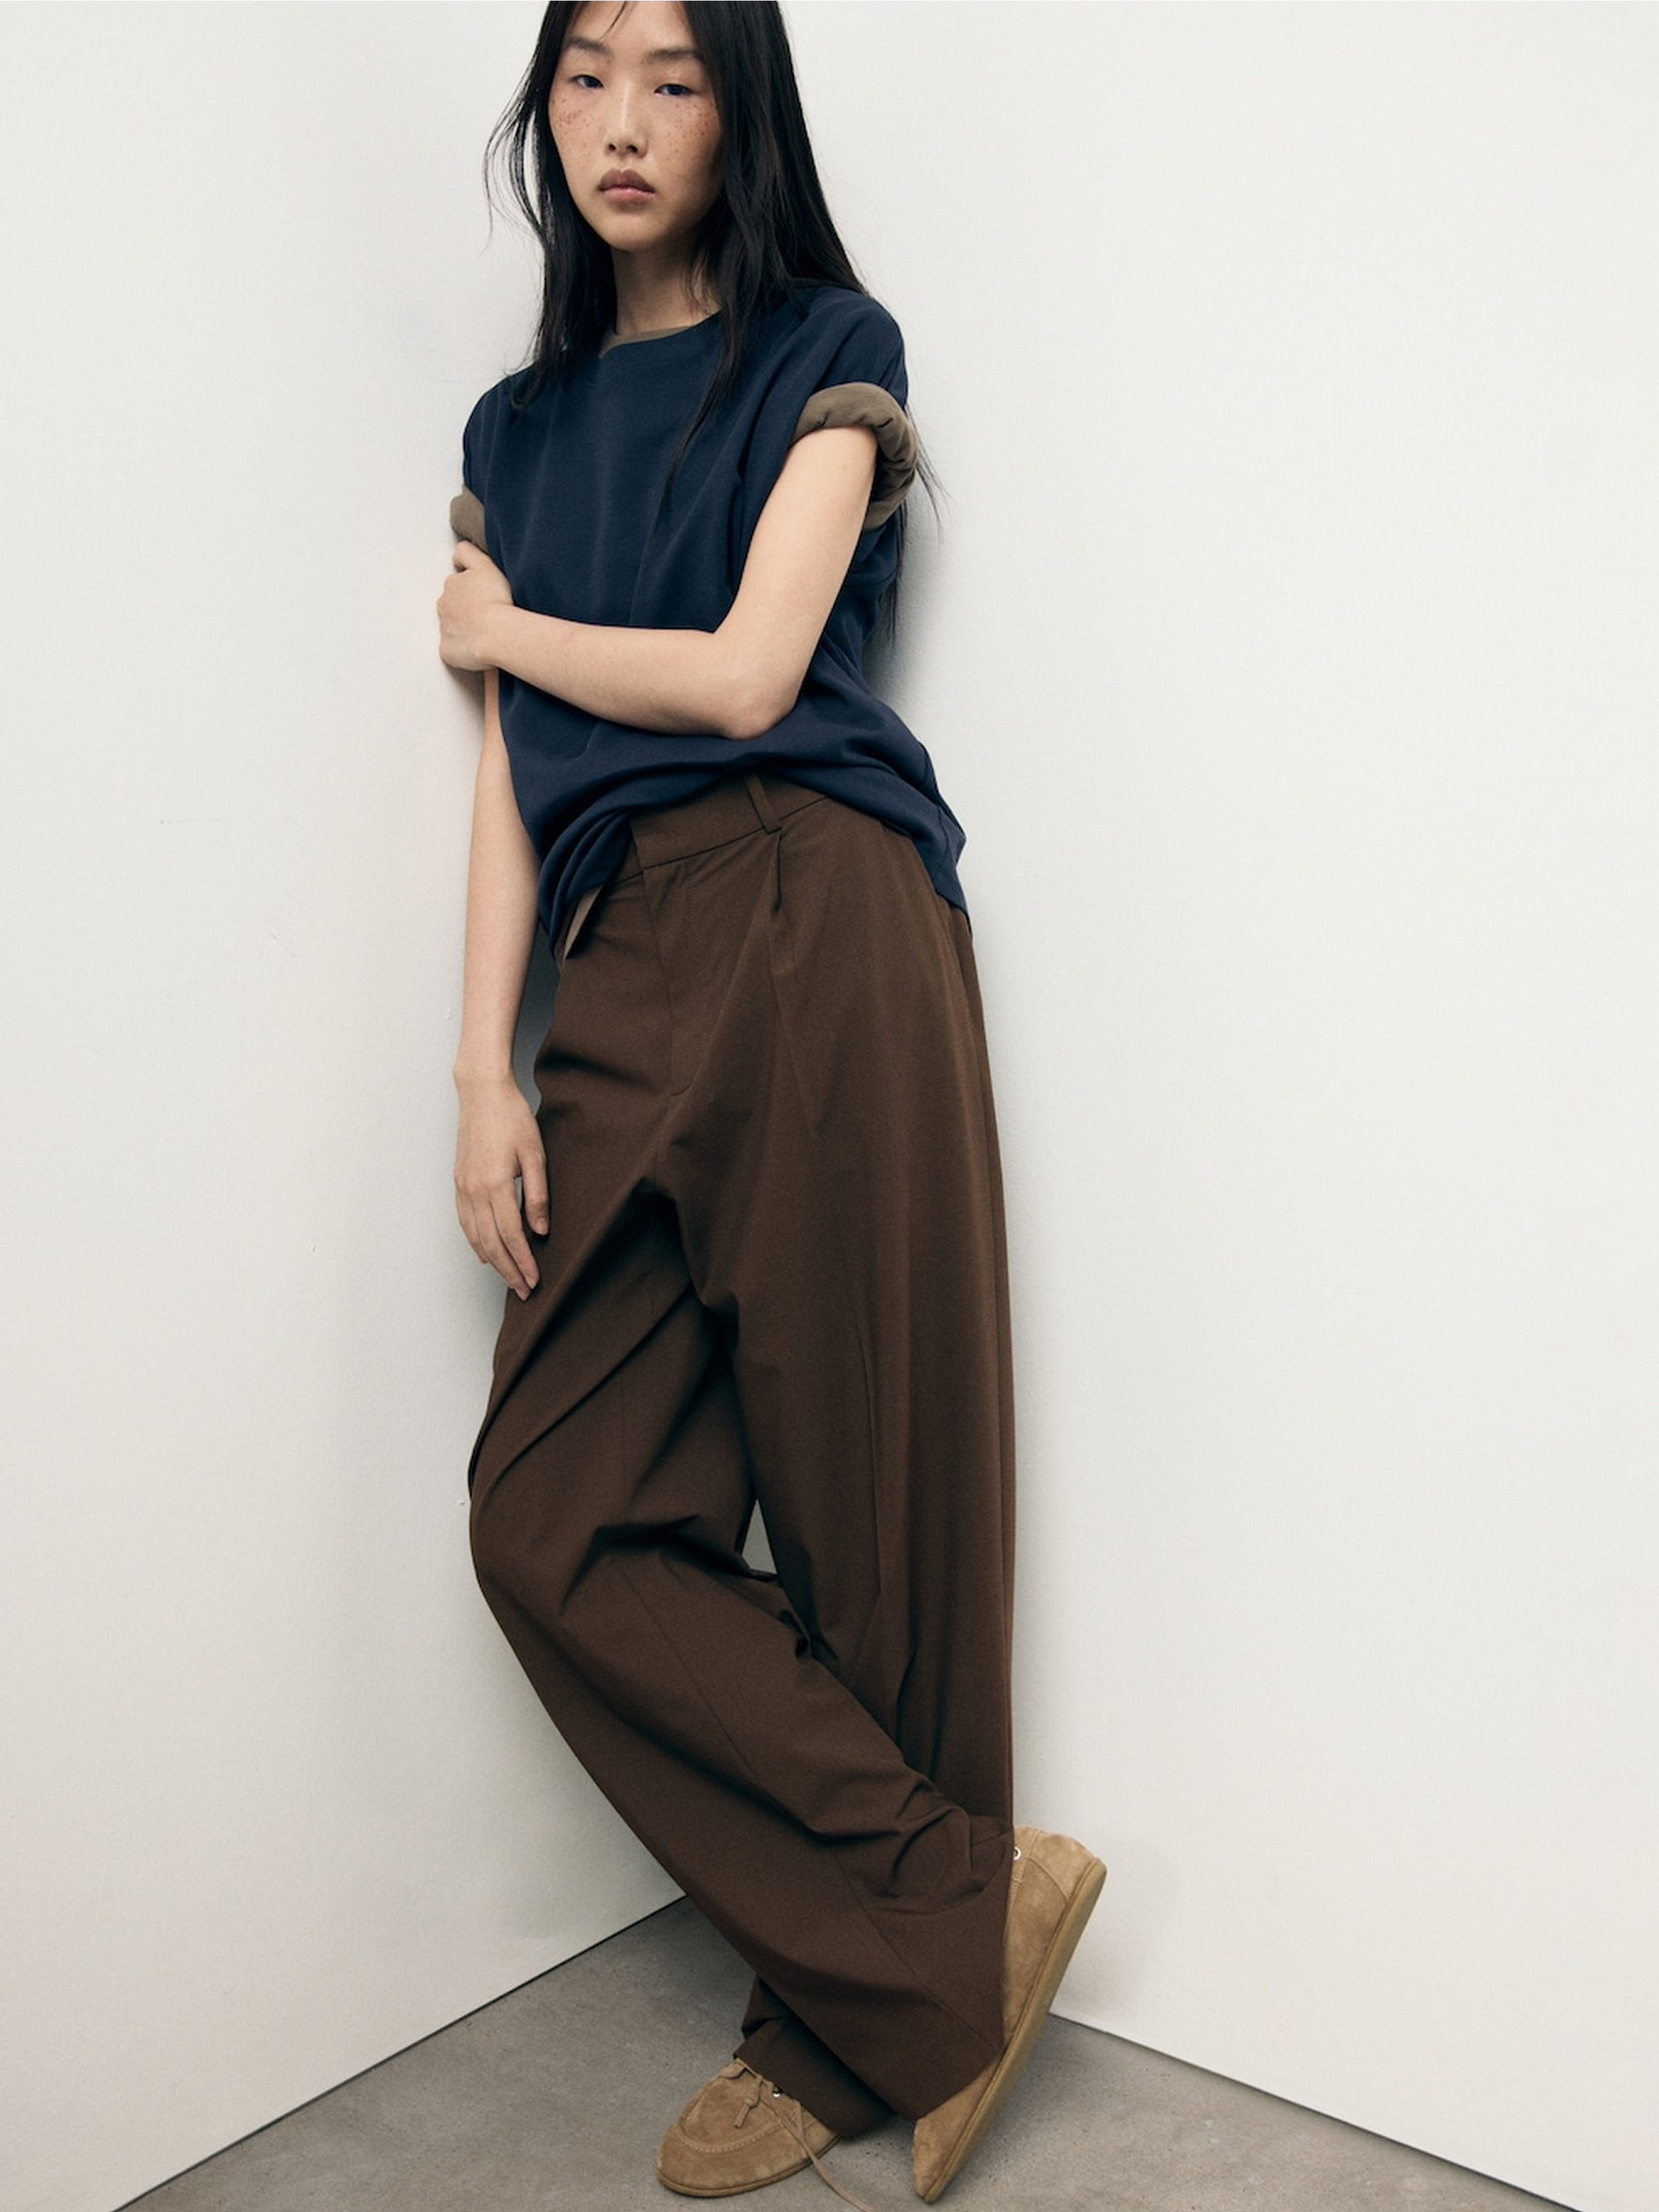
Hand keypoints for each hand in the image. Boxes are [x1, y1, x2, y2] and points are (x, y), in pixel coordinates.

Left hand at [438, 541, 513, 670]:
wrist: (498, 634)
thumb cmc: (495, 601)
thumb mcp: (483, 564)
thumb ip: (467, 552)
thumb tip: (457, 554)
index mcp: (452, 586)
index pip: (457, 585)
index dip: (470, 590)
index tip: (483, 596)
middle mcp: (443, 607)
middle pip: (452, 607)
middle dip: (465, 610)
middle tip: (486, 616)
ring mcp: (444, 630)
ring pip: (453, 628)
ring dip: (465, 630)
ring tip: (486, 634)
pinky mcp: (447, 651)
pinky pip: (454, 651)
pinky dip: (464, 651)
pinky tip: (481, 650)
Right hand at [453, 1072, 549, 1299]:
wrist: (481, 1093)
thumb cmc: (512, 1118)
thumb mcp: (535, 1154)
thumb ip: (538, 1194)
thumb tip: (541, 1230)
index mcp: (495, 1185)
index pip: (511, 1236)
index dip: (524, 1262)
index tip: (535, 1280)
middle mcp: (474, 1191)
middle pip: (492, 1243)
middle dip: (509, 1270)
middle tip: (524, 1291)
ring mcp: (463, 1187)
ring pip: (475, 1236)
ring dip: (492, 1261)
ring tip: (508, 1278)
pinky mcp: (458, 1182)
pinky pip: (464, 1222)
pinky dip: (475, 1242)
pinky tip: (484, 1253)